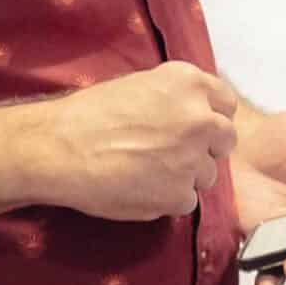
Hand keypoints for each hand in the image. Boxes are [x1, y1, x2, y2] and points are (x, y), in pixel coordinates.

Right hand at [44, 62, 239, 219]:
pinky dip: (168, 200)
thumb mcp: (140, 85)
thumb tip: (194, 112)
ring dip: (186, 176)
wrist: (59, 148)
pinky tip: (141, 189)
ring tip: (148, 173)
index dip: (211, 117)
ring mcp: (193, 158)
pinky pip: (187, 201)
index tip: (197, 127)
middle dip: (207, 148)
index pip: (226, 103)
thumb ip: (176, 98)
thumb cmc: (89, 114)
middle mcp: (200, 118)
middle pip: (225, 140)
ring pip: (207, 174)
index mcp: (190, 83)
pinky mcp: (179, 194)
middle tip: (175, 154)